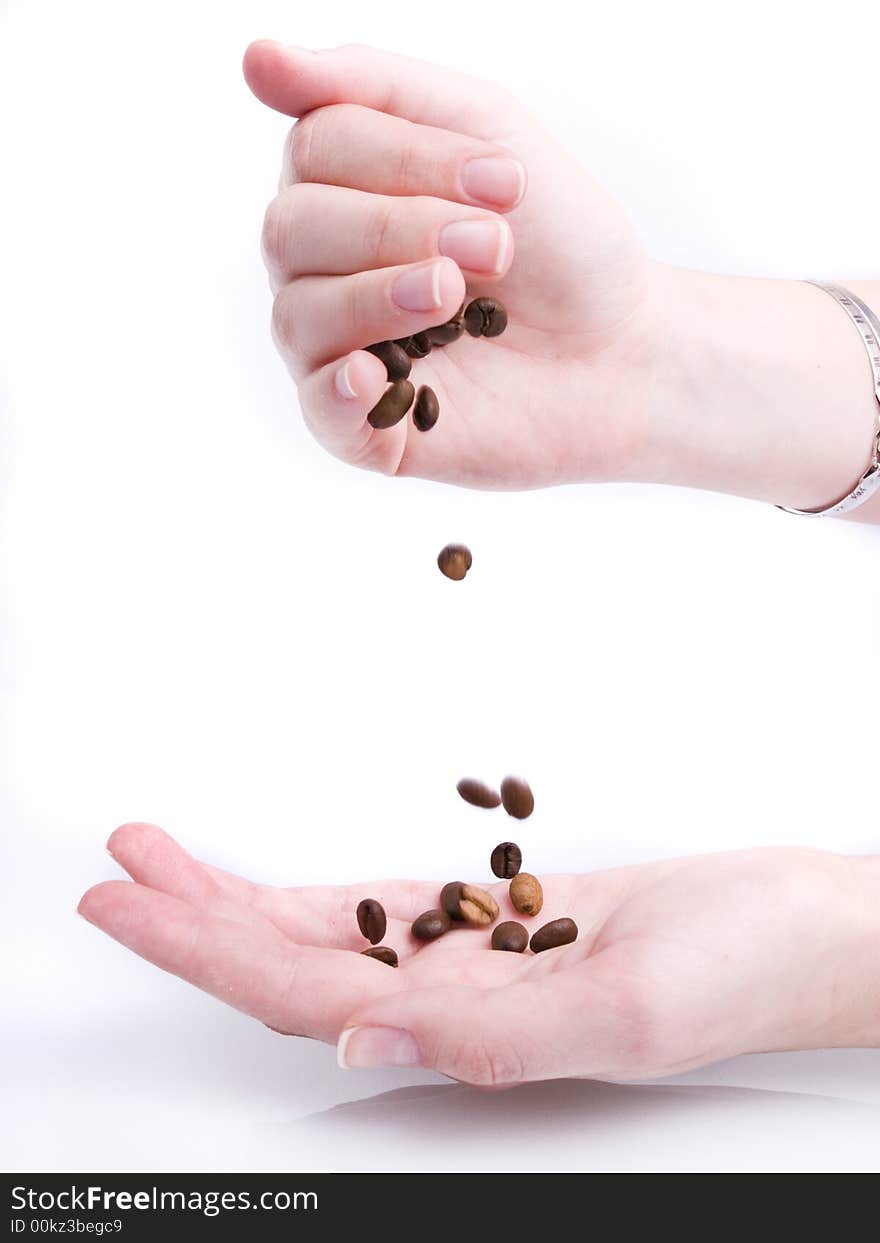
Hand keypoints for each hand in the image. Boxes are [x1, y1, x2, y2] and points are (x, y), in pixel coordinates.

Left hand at [78, 824, 879, 1085]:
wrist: (802, 925)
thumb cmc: (750, 969)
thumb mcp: (633, 1006)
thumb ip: (500, 1036)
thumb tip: (369, 1042)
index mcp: (475, 1037)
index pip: (304, 996)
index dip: (204, 952)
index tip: (126, 904)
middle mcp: (457, 1006)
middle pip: (289, 966)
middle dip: (192, 918)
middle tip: (115, 870)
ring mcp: (474, 962)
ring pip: (325, 937)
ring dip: (239, 899)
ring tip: (165, 858)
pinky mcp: (501, 922)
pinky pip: (384, 911)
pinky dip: (317, 891)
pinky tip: (275, 883)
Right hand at [244, 40, 652, 487]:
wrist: (626, 349)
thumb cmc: (562, 242)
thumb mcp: (485, 130)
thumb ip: (373, 86)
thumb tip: (254, 56)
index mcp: (345, 192)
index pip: (316, 149)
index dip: (404, 159)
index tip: (507, 183)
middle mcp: (327, 271)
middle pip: (292, 229)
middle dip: (396, 225)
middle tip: (496, 245)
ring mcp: (341, 353)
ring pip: (299, 313)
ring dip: (380, 293)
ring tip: (458, 294)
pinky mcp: (369, 430)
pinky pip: (318, 409)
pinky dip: (336, 388)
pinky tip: (371, 372)